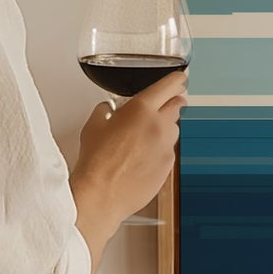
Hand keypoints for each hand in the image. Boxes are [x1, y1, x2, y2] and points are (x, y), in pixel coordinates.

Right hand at [70, 68, 186, 270]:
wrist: (101, 194)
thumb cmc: (96, 162)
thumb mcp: (93, 125)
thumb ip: (106, 110)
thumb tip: (109, 109)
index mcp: (141, 109)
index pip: (170, 85)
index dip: (177, 80)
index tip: (179, 79)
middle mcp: (159, 126)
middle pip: (177, 105)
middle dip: (171, 103)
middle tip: (161, 106)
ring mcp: (166, 147)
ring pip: (174, 129)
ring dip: (165, 127)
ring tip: (144, 137)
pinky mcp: (168, 166)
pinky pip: (169, 151)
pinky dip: (160, 149)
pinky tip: (142, 157)